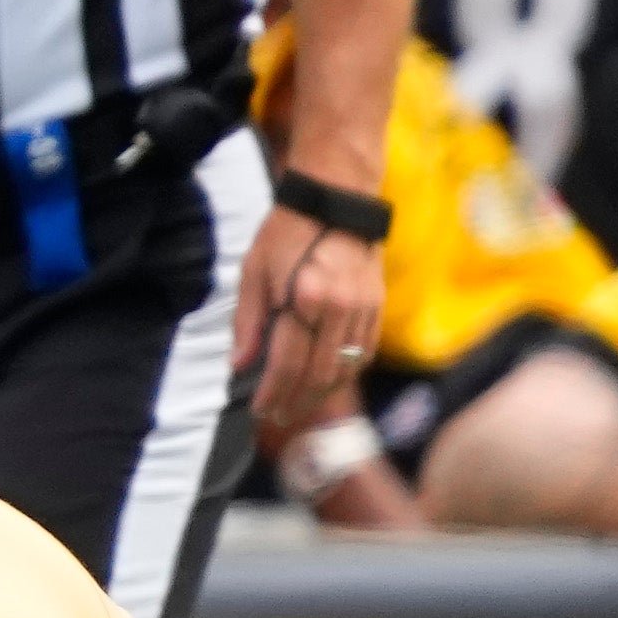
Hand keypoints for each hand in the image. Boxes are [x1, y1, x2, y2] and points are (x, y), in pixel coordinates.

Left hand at [233, 209, 376, 436]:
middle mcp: (337, 308)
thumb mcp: (254, 271)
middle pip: (318, 375)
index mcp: (302, 298)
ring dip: (321, 395)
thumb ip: (248, 322)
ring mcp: (362, 309)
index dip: (272, 393)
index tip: (260, 410)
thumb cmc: (287, 233)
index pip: (286, 363)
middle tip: (279, 416)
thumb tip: (239, 366)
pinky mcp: (377, 306)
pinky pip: (364, 354)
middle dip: (296, 401)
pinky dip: (345, 373)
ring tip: (299, 405)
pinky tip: (327, 382)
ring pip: (344, 369)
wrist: (334, 201)